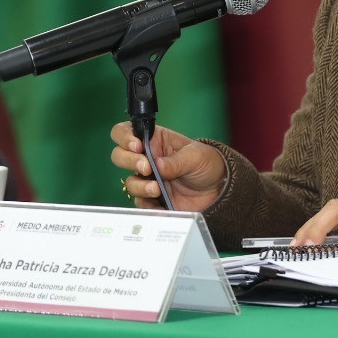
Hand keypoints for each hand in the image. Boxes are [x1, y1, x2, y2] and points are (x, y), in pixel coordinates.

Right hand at [109, 122, 226, 211]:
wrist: (218, 190)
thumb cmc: (206, 164)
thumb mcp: (195, 156)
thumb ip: (175, 161)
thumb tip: (157, 165)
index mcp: (154, 140)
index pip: (126, 132)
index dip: (124, 137)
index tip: (136, 146)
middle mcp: (146, 159)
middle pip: (119, 156)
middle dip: (128, 161)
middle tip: (146, 167)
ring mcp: (147, 180)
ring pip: (129, 182)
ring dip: (139, 185)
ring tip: (157, 188)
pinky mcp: (152, 200)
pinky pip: (141, 204)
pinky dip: (149, 205)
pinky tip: (161, 205)